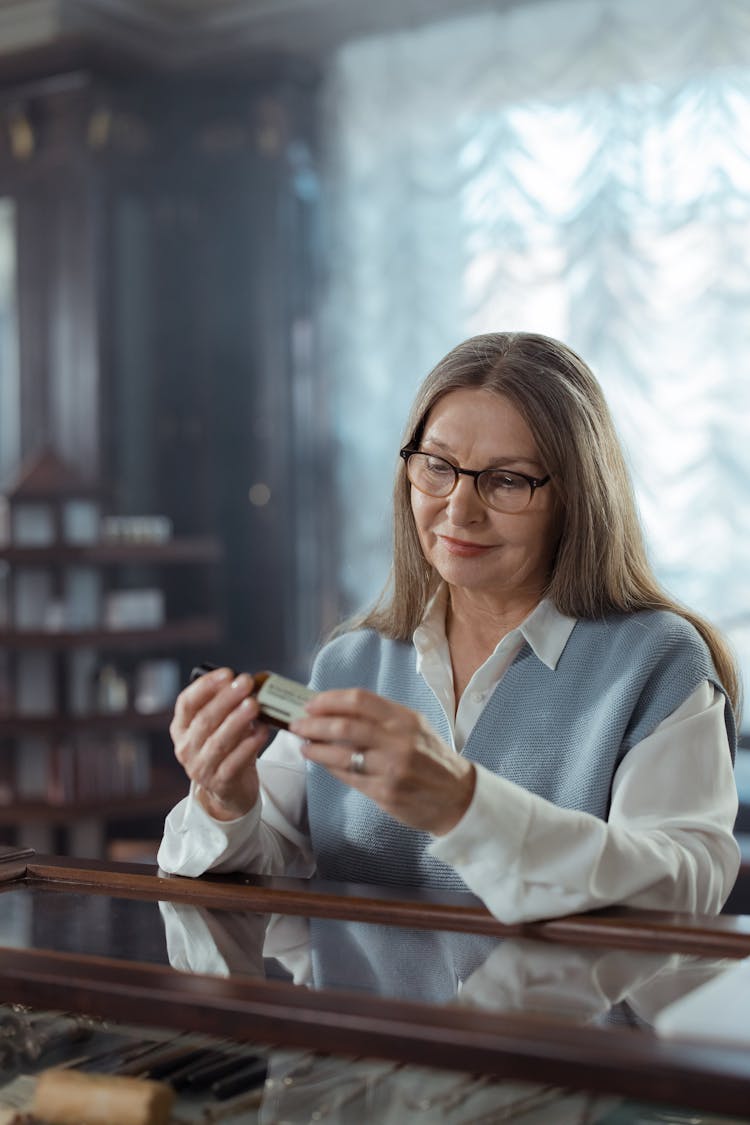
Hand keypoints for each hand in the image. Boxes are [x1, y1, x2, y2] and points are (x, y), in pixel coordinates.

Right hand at [170, 668, 270, 820]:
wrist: (229, 790)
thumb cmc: (226, 748)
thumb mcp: (220, 725)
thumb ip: (229, 705)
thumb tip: (249, 682)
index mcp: (182, 728)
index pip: (187, 703)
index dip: (205, 686)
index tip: (227, 673)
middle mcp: (186, 747)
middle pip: (204, 720)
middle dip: (226, 698)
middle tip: (246, 682)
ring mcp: (201, 767)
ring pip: (219, 741)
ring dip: (237, 720)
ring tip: (254, 704)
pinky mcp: (220, 783)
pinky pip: (235, 761)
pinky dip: (249, 745)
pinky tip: (262, 731)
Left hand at [290, 689, 475, 834]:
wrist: (458, 797)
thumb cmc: (432, 758)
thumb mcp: (415, 727)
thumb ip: (381, 718)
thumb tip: (337, 710)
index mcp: (405, 718)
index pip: (360, 699)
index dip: (330, 699)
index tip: (311, 703)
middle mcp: (399, 741)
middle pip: (345, 725)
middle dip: (314, 723)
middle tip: (297, 724)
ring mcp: (392, 768)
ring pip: (341, 753)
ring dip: (315, 747)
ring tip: (303, 744)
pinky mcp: (385, 793)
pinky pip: (348, 776)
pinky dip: (329, 767)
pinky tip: (321, 761)